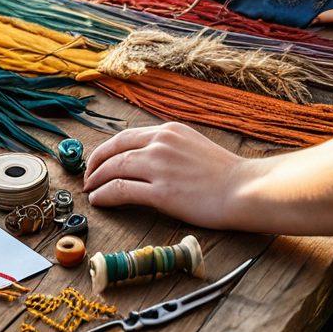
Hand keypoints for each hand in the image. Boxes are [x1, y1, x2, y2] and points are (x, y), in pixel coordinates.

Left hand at [83, 121, 246, 228]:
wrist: (245, 189)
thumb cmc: (225, 175)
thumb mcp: (193, 146)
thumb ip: (170, 148)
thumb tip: (147, 157)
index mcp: (169, 130)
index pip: (126, 136)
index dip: (106, 149)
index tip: (98, 161)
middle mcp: (161, 143)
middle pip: (114, 150)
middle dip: (95, 164)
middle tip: (87, 178)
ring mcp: (159, 166)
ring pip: (114, 169)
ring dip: (96, 181)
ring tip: (90, 191)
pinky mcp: (161, 191)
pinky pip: (120, 190)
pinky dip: (104, 195)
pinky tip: (99, 201)